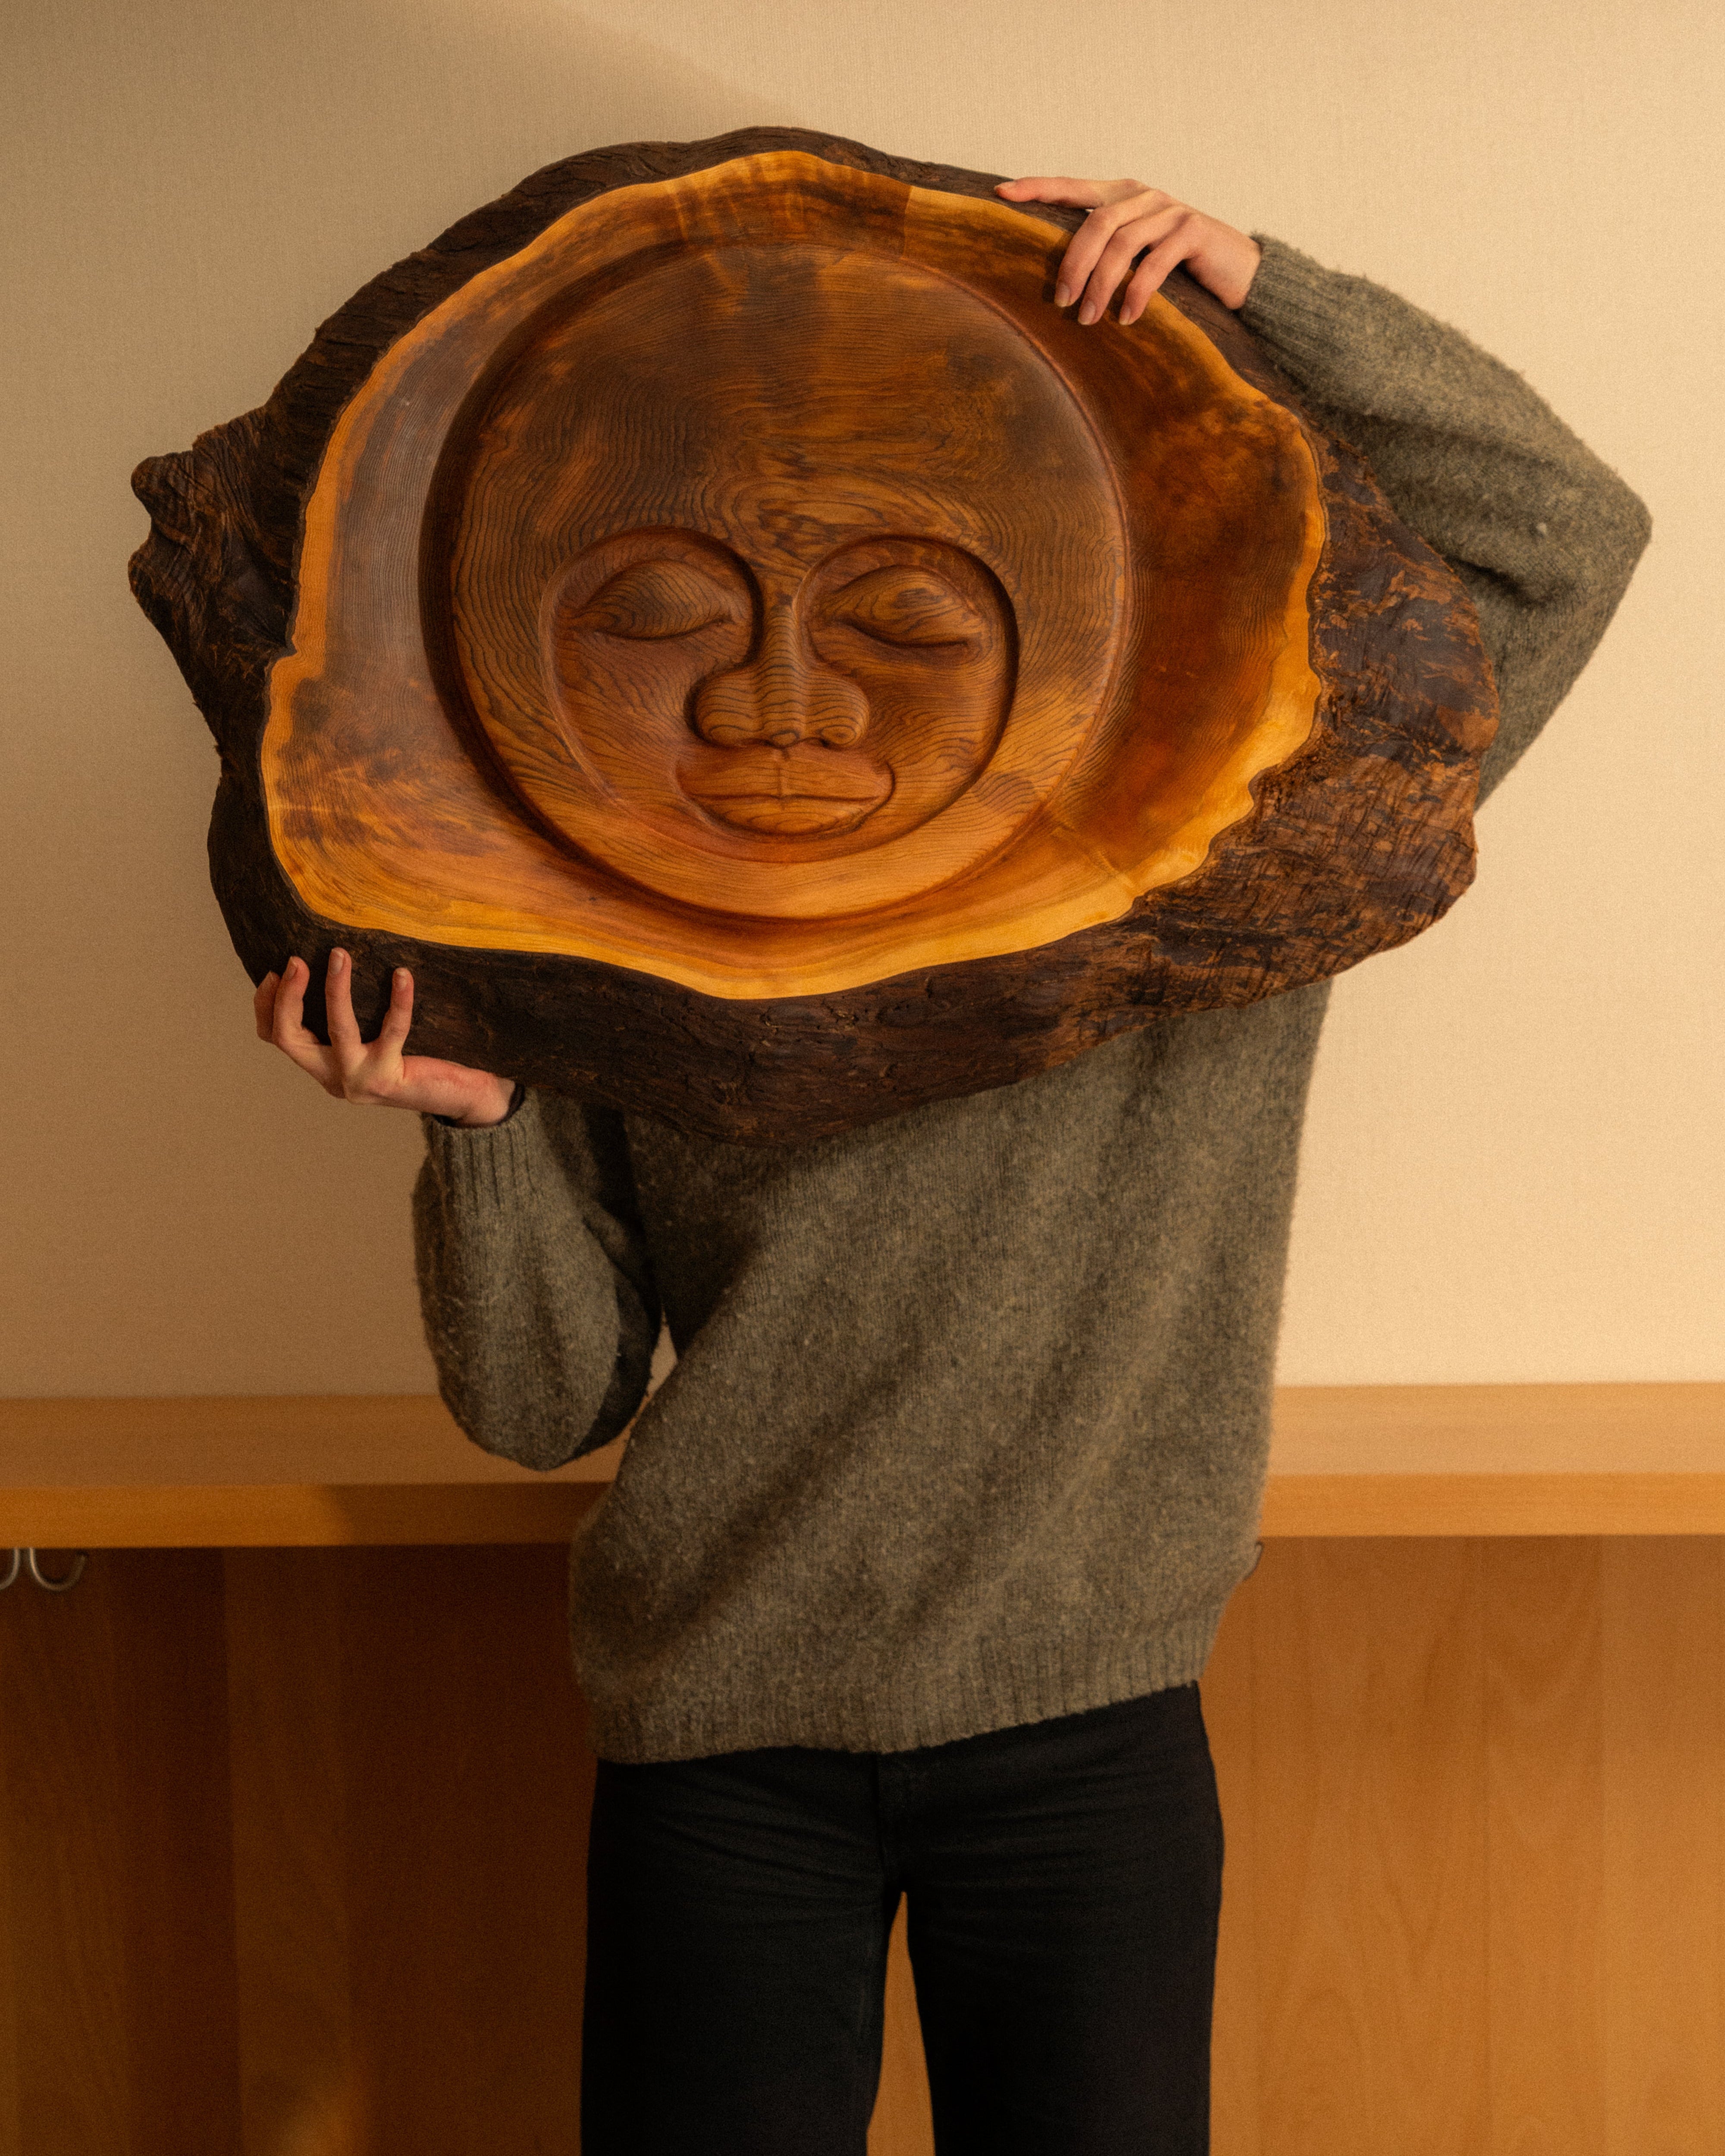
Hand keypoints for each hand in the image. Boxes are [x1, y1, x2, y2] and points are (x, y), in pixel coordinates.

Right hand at [255, 950, 516, 1126]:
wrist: (455, 1099)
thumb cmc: (415, 1061)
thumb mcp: (370, 1042)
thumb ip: (349, 1019)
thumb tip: (331, 963)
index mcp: (323, 1067)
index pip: (276, 1038)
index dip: (266, 1006)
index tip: (272, 972)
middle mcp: (333, 1077)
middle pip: (289, 1038)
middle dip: (286, 997)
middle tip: (296, 960)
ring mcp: (359, 1080)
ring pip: (337, 1030)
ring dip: (336, 989)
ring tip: (340, 954)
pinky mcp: (391, 1077)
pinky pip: (392, 1031)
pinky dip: (398, 1001)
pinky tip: (402, 975)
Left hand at [993, 176, 1260, 321]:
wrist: (1234, 271)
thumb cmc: (1174, 270)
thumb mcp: (1132, 256)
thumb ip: (1101, 252)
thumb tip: (1053, 281)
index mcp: (1121, 195)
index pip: (1071, 188)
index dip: (1037, 188)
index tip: (1002, 195)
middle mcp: (1143, 196)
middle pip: (1096, 222)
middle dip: (1073, 263)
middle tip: (1059, 302)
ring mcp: (1170, 210)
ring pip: (1122, 243)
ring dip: (1101, 285)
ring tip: (1086, 319)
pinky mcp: (1193, 231)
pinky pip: (1156, 262)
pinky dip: (1137, 292)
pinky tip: (1126, 319)